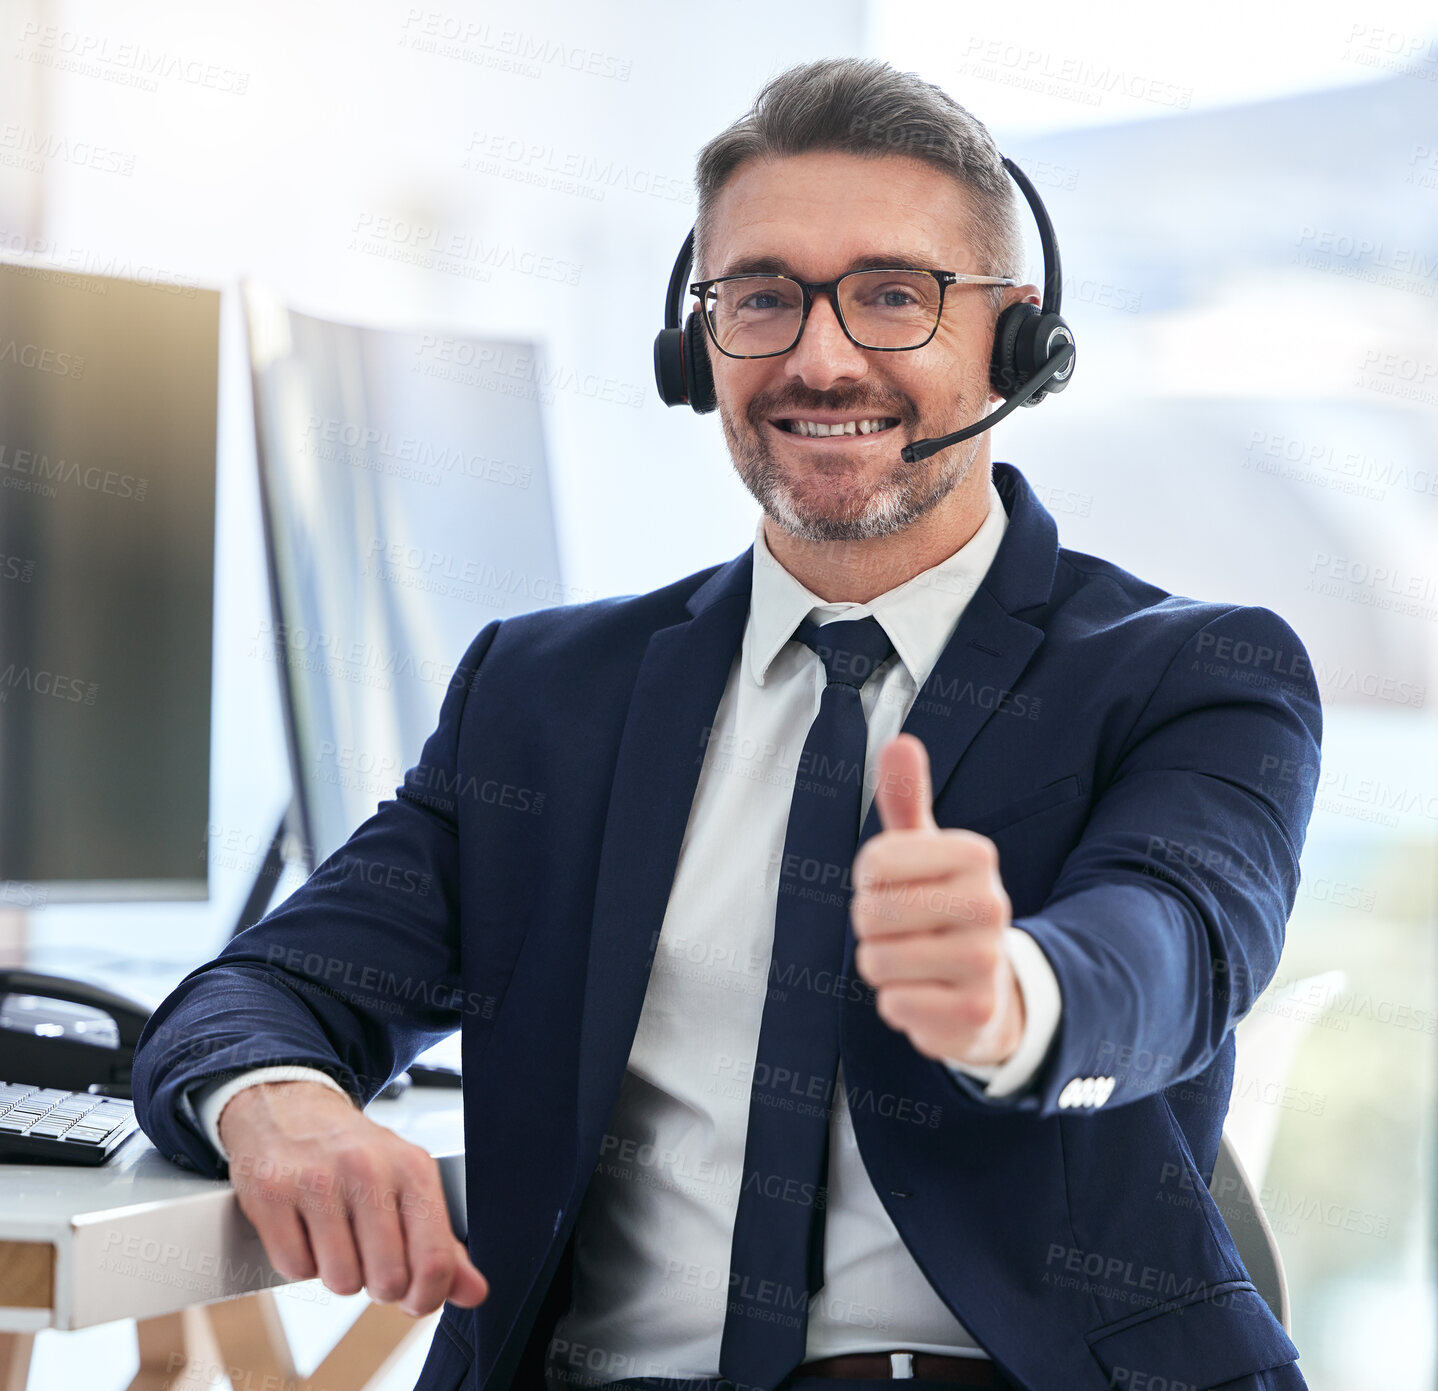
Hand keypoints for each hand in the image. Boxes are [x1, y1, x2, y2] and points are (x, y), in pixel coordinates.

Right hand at [218, 1080, 488, 1316]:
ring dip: (337, 1272)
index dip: (426, 1296)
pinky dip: (300, 1261)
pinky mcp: (272, 1194)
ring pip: (340, 1281)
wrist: (290, 1109)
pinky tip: (305, 1228)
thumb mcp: (409, 1183)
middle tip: (369, 1255)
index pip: (434, 1259)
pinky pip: (295, 1269)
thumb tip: (475, 1292)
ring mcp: (317, 1180)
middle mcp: (368, 1169)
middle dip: (378, 1284)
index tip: (415, 1298)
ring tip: (336, 1235)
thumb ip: (442, 1244)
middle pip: (387, 1279)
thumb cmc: (356, 1155)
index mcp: (413, 1167)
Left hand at [851, 733, 1023, 1067]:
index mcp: (975, 855)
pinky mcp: (974, 1014)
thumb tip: (901, 742)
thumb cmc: (941, 908)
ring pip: (876, 961)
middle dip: (871, 926)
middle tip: (904, 929)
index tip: (898, 887)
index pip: (873, 862)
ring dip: (881, 965)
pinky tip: (926, 994)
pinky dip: (896, 1003)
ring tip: (915, 960)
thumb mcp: (925, 852)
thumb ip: (906, 800)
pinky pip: (893, 1004)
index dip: (869, 881)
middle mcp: (991, 905)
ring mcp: (986, 962)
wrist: (989, 990)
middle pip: (870, 913)